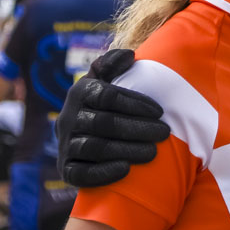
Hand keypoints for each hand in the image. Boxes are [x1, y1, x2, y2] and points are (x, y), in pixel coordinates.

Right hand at [56, 49, 169, 186]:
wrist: (84, 133)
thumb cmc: (105, 101)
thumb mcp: (105, 78)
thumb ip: (112, 63)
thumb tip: (129, 55)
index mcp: (80, 92)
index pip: (107, 96)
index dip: (135, 103)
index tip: (160, 111)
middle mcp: (68, 118)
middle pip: (104, 123)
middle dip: (137, 128)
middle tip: (164, 133)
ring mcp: (65, 145)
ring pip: (95, 148)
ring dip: (126, 150)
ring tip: (153, 152)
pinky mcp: (66, 169)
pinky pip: (80, 174)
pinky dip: (103, 172)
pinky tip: (126, 170)